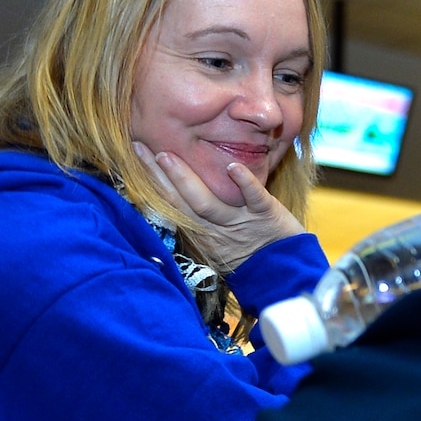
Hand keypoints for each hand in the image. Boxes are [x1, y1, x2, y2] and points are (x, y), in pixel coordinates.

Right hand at [134, 141, 302, 272]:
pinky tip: (232, 167)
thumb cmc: (248, 247)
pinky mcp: (266, 216)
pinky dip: (244, 183)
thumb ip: (196, 214)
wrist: (285, 270)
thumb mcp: (215, 237)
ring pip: (208, 204)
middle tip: (142, 150)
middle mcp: (215, 229)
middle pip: (180, 203)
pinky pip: (254, 198)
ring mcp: (240, 223)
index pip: (170, 205)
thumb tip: (172, 183)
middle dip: (159, 178)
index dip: (151, 182)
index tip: (135, 152)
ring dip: (186, 180)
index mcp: (200, 232)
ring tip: (167, 157)